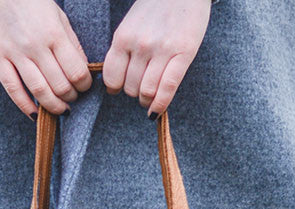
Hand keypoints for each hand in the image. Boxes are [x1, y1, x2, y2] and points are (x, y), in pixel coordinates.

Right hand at [0, 0, 92, 118]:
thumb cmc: (30, 0)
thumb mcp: (57, 16)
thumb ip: (71, 43)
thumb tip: (83, 69)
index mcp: (54, 34)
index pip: (77, 72)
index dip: (84, 85)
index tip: (84, 86)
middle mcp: (35, 46)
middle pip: (60, 86)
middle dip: (70, 97)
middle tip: (72, 98)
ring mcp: (15, 54)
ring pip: (39, 91)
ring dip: (53, 106)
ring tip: (60, 108)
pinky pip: (13, 90)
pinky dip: (26, 106)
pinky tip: (35, 113)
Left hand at [102, 0, 211, 117]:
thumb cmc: (156, 7)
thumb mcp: (132, 24)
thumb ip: (124, 49)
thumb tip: (116, 83)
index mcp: (123, 37)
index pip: (111, 77)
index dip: (114, 88)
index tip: (118, 89)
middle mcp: (140, 45)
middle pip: (130, 88)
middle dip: (133, 93)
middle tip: (140, 89)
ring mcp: (162, 50)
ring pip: (147, 92)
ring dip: (146, 100)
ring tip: (149, 98)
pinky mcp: (183, 54)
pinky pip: (167, 89)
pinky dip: (160, 105)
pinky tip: (156, 112)